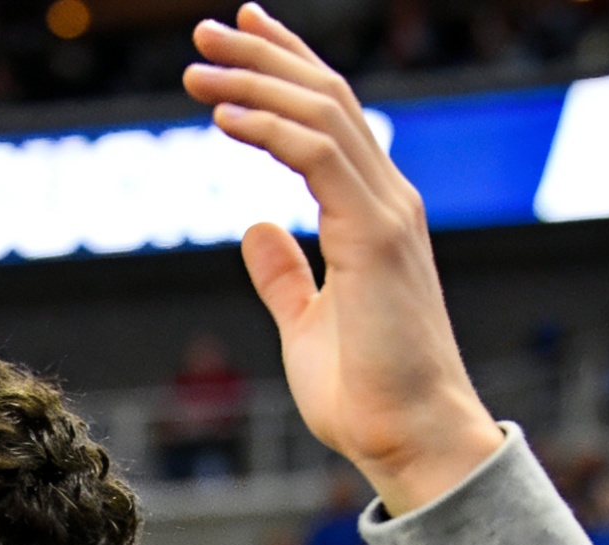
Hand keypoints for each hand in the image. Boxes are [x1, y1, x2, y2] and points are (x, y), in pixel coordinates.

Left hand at [184, 5, 503, 511]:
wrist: (410, 438)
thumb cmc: (366, 395)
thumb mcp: (306, 323)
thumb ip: (284, 274)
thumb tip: (255, 229)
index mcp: (372, 216)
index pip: (328, 121)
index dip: (284, 74)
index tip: (237, 44)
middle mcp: (388, 201)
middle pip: (325, 99)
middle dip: (265, 56)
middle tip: (207, 30)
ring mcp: (387, 214)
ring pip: (321, 115)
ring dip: (255, 82)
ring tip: (198, 64)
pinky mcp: (376, 237)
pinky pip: (318, 158)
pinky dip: (270, 128)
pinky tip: (226, 116)